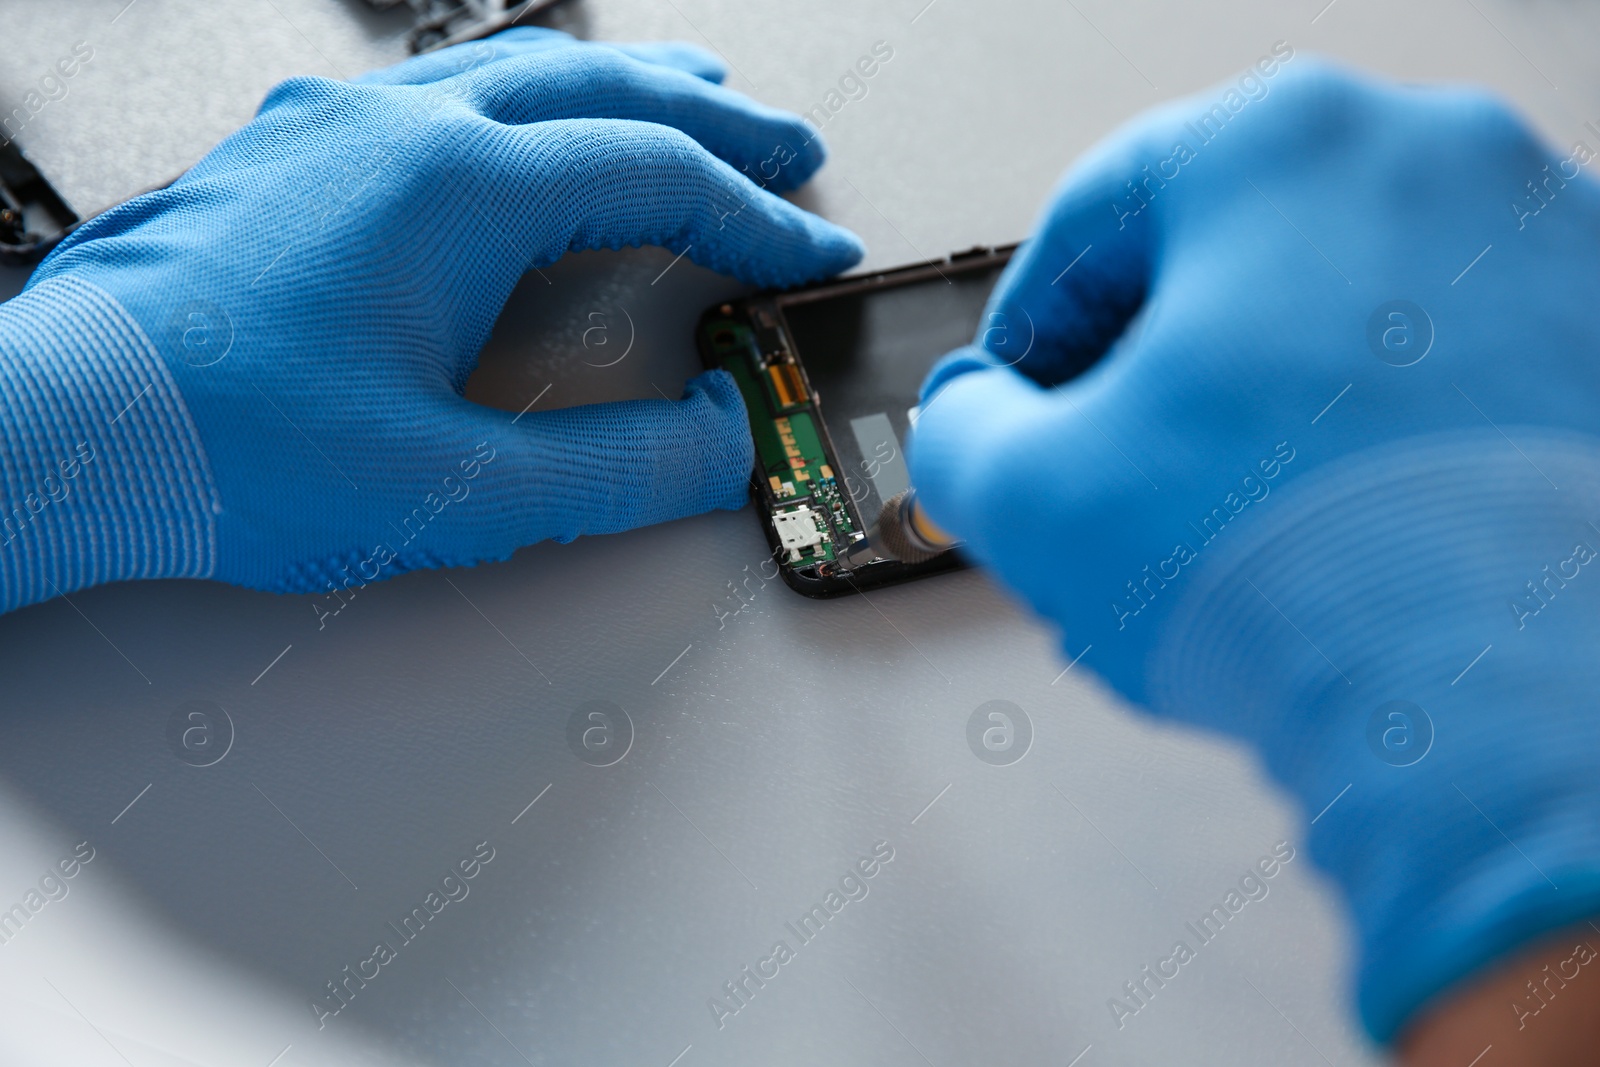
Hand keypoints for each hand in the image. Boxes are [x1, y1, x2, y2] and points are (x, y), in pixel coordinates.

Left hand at [0, 28, 859, 611]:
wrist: (63, 431)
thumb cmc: (230, 450)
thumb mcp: (455, 490)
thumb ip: (614, 472)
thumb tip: (718, 444)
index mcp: (457, 188)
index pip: (655, 174)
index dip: (756, 216)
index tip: (810, 250)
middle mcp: (401, 128)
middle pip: (605, 89)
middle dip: (715, 118)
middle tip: (788, 145)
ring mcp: (339, 126)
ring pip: (521, 68)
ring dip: (625, 87)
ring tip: (692, 98)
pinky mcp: (293, 149)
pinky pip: (443, 86)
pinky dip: (528, 97)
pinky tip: (529, 125)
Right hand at [910, 52, 1599, 1048]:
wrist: (1496, 703)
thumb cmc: (1294, 574)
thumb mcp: (1028, 496)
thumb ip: (961, 435)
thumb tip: (973, 427)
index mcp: (1280, 149)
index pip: (1094, 224)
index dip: (1026, 331)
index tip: (1015, 403)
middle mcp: (1429, 164)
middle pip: (1226, 270)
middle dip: (1151, 385)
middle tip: (1110, 480)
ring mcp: (1537, 251)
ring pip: (1338, 323)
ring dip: (1257, 417)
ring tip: (1215, 535)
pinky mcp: (1595, 350)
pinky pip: (1439, 378)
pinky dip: (1368, 444)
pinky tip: (1325, 537)